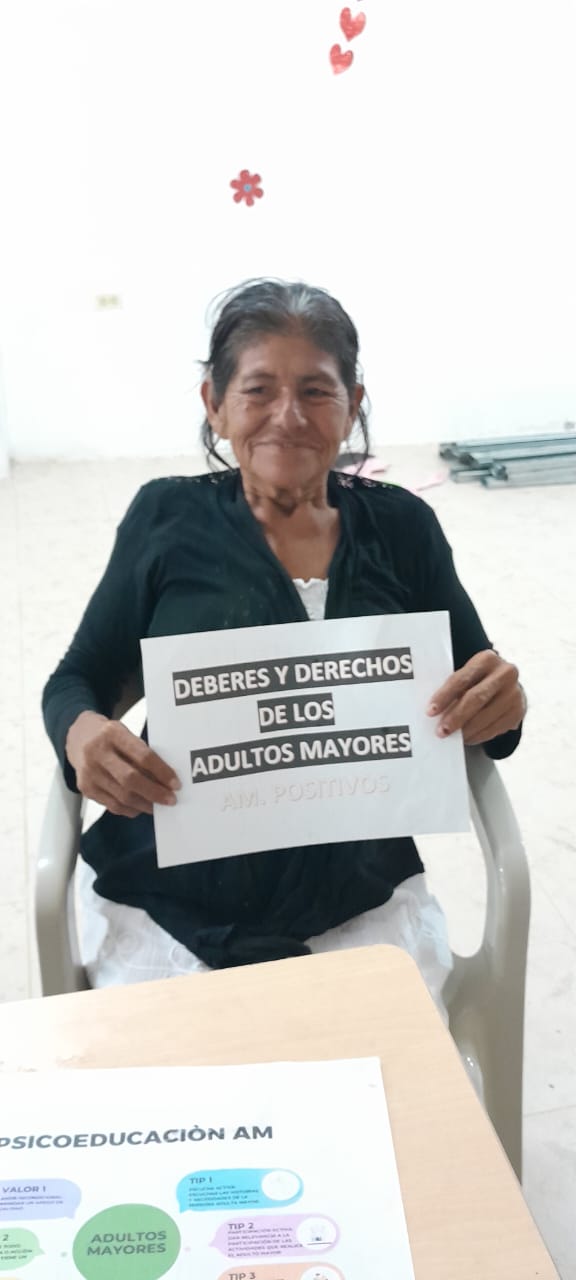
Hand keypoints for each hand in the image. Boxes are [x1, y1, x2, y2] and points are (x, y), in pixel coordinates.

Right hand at [66, 711, 180, 816]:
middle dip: (154, 793)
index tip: (176, 784)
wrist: (77, 737)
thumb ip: (141, 752)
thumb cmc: (109, 736)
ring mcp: (89, 772)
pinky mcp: (85, 788)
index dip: (162, 772)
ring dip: (144, 804)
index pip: (142, 756)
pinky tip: (140, 807)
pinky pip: (112, 805)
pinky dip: (130, 809)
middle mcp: (97, 752)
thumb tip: (165, 779)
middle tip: (171, 800)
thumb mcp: (124, 733)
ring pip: (122, 796)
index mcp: (112, 733)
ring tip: (157, 805)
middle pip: (131, 779)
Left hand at [426, 650, 525, 745]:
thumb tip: (435, 711)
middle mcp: (505, 673)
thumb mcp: (468, 675)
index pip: (462, 679)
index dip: (444, 696)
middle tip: (441, 731)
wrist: (508, 685)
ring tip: (452, 737)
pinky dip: (478, 736)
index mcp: (487, 659)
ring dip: (466, 730)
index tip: (430, 711)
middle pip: (476, 698)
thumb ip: (454, 688)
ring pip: (485, 717)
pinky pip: (495, 729)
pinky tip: (467, 738)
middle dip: (456, 717)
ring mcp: (514, 693)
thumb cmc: (479, 680)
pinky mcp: (518, 712)